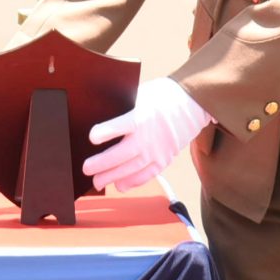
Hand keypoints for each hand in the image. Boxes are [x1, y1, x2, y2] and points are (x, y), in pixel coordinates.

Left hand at [83, 78, 212, 193]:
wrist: (192, 104)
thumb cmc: (163, 97)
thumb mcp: (141, 93)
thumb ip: (125, 107)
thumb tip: (102, 114)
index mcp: (142, 116)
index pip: (121, 125)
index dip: (106, 132)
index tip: (92, 137)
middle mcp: (149, 136)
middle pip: (123, 154)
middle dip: (103, 164)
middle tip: (87, 169)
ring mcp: (158, 150)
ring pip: (132, 168)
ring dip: (113, 177)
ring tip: (98, 182)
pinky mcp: (164, 159)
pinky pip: (147, 175)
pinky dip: (133, 182)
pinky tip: (120, 186)